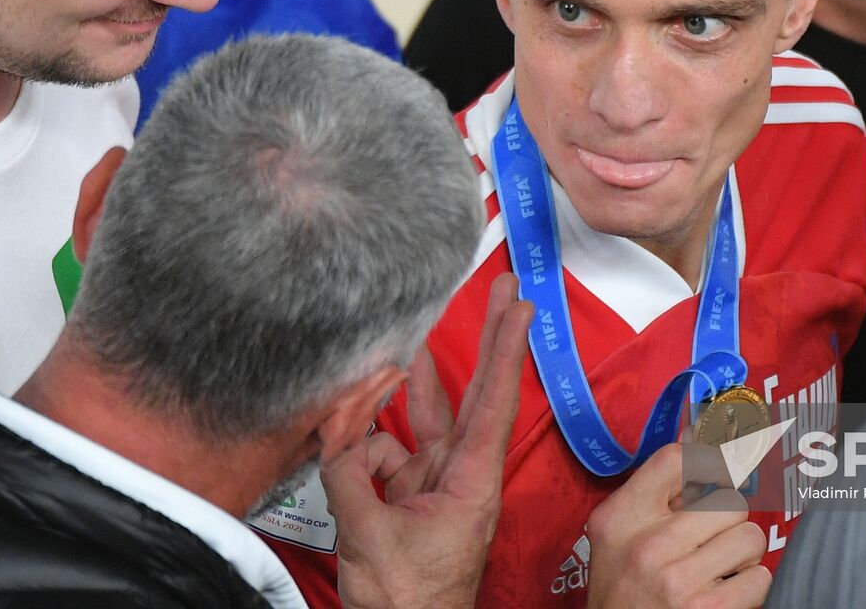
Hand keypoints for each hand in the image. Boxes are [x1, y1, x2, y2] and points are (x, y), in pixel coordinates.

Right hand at [322, 273, 532, 608]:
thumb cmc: (409, 600)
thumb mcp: (371, 536)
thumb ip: (350, 476)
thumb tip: (342, 435)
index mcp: (472, 481)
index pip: (495, 401)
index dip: (508, 351)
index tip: (523, 308)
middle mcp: (460, 470)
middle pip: (477, 391)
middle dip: (490, 337)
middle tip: (507, 287)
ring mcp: (435, 477)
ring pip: (422, 414)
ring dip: (409, 382)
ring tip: (402, 342)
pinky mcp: (408, 489)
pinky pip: (383, 448)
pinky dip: (361, 443)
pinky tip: (343, 445)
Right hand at [586, 444, 770, 608]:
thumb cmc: (622, 586)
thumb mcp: (619, 534)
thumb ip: (656, 488)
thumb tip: (697, 434)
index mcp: (621, 518)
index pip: (675, 459)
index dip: (711, 456)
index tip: (726, 463)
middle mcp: (648, 546)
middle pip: (727, 501)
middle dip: (727, 521)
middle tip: (710, 538)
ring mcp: (679, 581)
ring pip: (749, 536)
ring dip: (741, 553)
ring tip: (717, 567)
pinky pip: (759, 577)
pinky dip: (749, 586)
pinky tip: (724, 592)